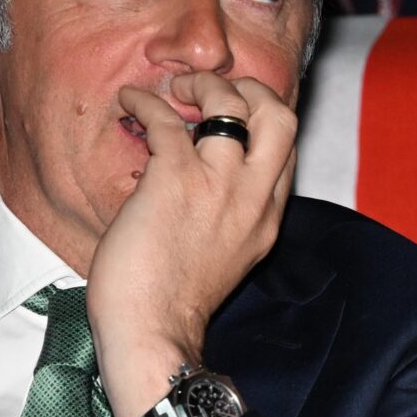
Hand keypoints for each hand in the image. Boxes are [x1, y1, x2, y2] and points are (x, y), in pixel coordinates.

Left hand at [86, 71, 297, 416]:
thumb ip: (236, 215)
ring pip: (230, 104)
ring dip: (201, 85)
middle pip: (280, 115)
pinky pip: (167, 120)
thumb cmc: (178, 302)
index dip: (263, 119)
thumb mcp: (233, 255)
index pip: (286, 147)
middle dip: (251, 88)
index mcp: (268, 214)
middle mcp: (254, 194)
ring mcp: (219, 184)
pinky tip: (130, 102)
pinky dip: (145, 103)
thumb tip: (209, 182)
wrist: (154, 331)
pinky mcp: (175, 179)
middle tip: (221, 89)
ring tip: (176, 87)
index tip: (236, 113)